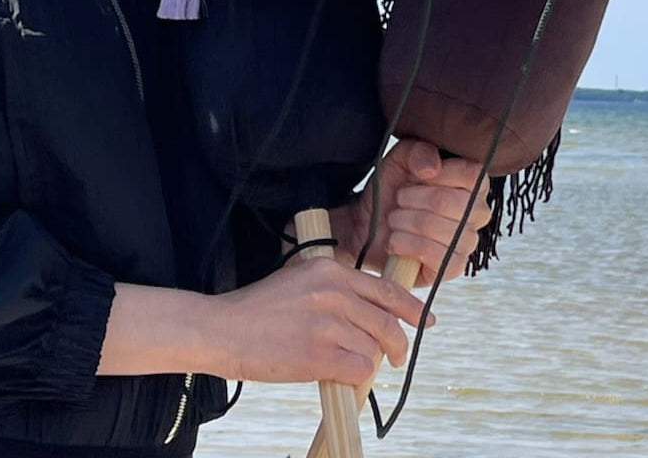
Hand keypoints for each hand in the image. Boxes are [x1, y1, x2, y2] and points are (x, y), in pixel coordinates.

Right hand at [202, 257, 430, 385]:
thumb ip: (336, 290)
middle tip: (398, 357)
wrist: (221, 330)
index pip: (385, 289)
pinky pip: (358, 370)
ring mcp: (327, 324)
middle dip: (398, 344)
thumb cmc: (258, 311)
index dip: (412, 307)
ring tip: (346, 363)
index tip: (426, 320)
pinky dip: (353, 376)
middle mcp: (333, 293)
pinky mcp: (320, 355)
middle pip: (387, 322)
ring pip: (373, 349)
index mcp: (329, 270)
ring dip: (366, 361)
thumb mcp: (299, 282)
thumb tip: (374, 313)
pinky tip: (336, 373)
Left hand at [332, 138, 489, 287]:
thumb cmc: (392, 189)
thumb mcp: (400, 159)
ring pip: (439, 228)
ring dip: (404, 221)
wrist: (368, 224)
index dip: (440, 173)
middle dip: (412, 198)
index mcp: (473, 184)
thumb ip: (418, 151)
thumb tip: (431, 168)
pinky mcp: (453, 268)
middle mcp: (477, 214)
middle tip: (399, 199)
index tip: (416, 175)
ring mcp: (467, 243)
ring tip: (395, 219)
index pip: (472, 175)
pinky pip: (435, 255)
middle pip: (450, 202)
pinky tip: (395, 240)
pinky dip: (406, 244)